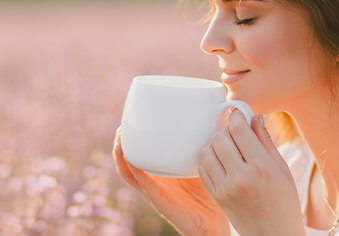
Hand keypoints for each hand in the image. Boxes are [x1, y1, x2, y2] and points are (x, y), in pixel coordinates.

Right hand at [112, 126, 230, 235]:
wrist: (213, 221)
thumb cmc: (209, 191)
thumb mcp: (204, 162)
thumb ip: (207, 144)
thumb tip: (218, 118)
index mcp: (161, 170)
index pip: (141, 153)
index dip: (133, 138)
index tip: (131, 119)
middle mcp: (153, 179)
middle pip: (128, 160)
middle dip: (121, 143)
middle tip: (123, 127)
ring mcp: (153, 190)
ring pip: (128, 172)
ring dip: (121, 155)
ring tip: (120, 139)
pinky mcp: (158, 199)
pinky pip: (142, 184)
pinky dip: (134, 170)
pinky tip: (131, 159)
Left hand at [198, 110, 305, 235]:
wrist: (274, 235)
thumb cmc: (284, 202)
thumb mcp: (282, 169)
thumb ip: (265, 141)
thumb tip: (254, 117)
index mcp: (261, 166)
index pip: (239, 130)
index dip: (236, 116)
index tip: (238, 114)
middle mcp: (241, 176)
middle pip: (220, 138)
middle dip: (226, 129)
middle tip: (234, 131)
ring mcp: (226, 188)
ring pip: (207, 151)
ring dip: (214, 144)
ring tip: (225, 146)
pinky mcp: (217, 196)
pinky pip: (203, 169)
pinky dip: (208, 159)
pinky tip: (219, 160)